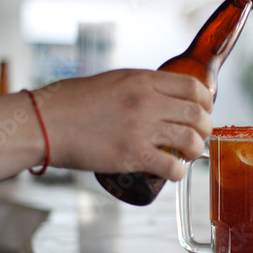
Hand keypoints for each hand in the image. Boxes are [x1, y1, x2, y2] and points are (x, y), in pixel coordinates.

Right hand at [37, 69, 213, 180]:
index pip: (193, 87)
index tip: (205, 111)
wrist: (45, 122)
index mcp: (143, 80)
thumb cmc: (72, 101)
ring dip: (197, 150)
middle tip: (198, 136)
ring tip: (188, 155)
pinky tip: (173, 172)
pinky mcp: (132, 156)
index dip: (206, 101)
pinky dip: (179, 172)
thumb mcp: (112, 81)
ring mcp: (141, 129)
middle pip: (197, 115)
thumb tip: (159, 98)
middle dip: (206, 129)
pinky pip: (172, 167)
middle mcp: (148, 102)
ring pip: (191, 141)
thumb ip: (139, 87)